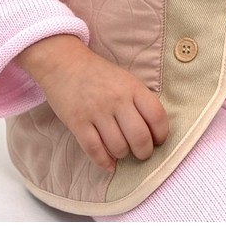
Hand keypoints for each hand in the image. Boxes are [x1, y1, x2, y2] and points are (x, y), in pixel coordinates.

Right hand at [15, 35, 168, 171]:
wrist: (63, 62)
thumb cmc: (98, 73)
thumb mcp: (124, 79)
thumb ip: (139, 100)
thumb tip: (154, 131)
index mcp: (132, 87)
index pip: (156, 116)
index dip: (161, 134)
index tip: (158, 140)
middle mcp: (116, 99)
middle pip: (140, 138)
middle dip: (144, 152)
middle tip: (141, 152)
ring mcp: (96, 111)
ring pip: (118, 147)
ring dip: (123, 154)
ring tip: (121, 150)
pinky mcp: (77, 123)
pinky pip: (95, 150)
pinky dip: (104, 162)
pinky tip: (109, 163)